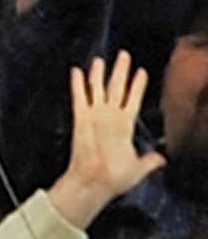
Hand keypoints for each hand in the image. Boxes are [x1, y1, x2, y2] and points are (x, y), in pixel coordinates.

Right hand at [52, 52, 163, 230]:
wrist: (94, 183)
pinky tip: (76, 72)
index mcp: (124, 127)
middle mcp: (110, 118)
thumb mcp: (138, 169)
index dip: (137, 86)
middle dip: (120, 71)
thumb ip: (149, 161)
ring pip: (98, 89)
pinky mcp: (82, 120)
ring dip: (98, 74)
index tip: (141, 72)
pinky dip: (78, 85)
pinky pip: (80, 98)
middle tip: (123, 55)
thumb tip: (161, 160)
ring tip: (99, 60)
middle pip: (116, 88)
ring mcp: (95, 118)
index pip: (133, 100)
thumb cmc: (114, 179)